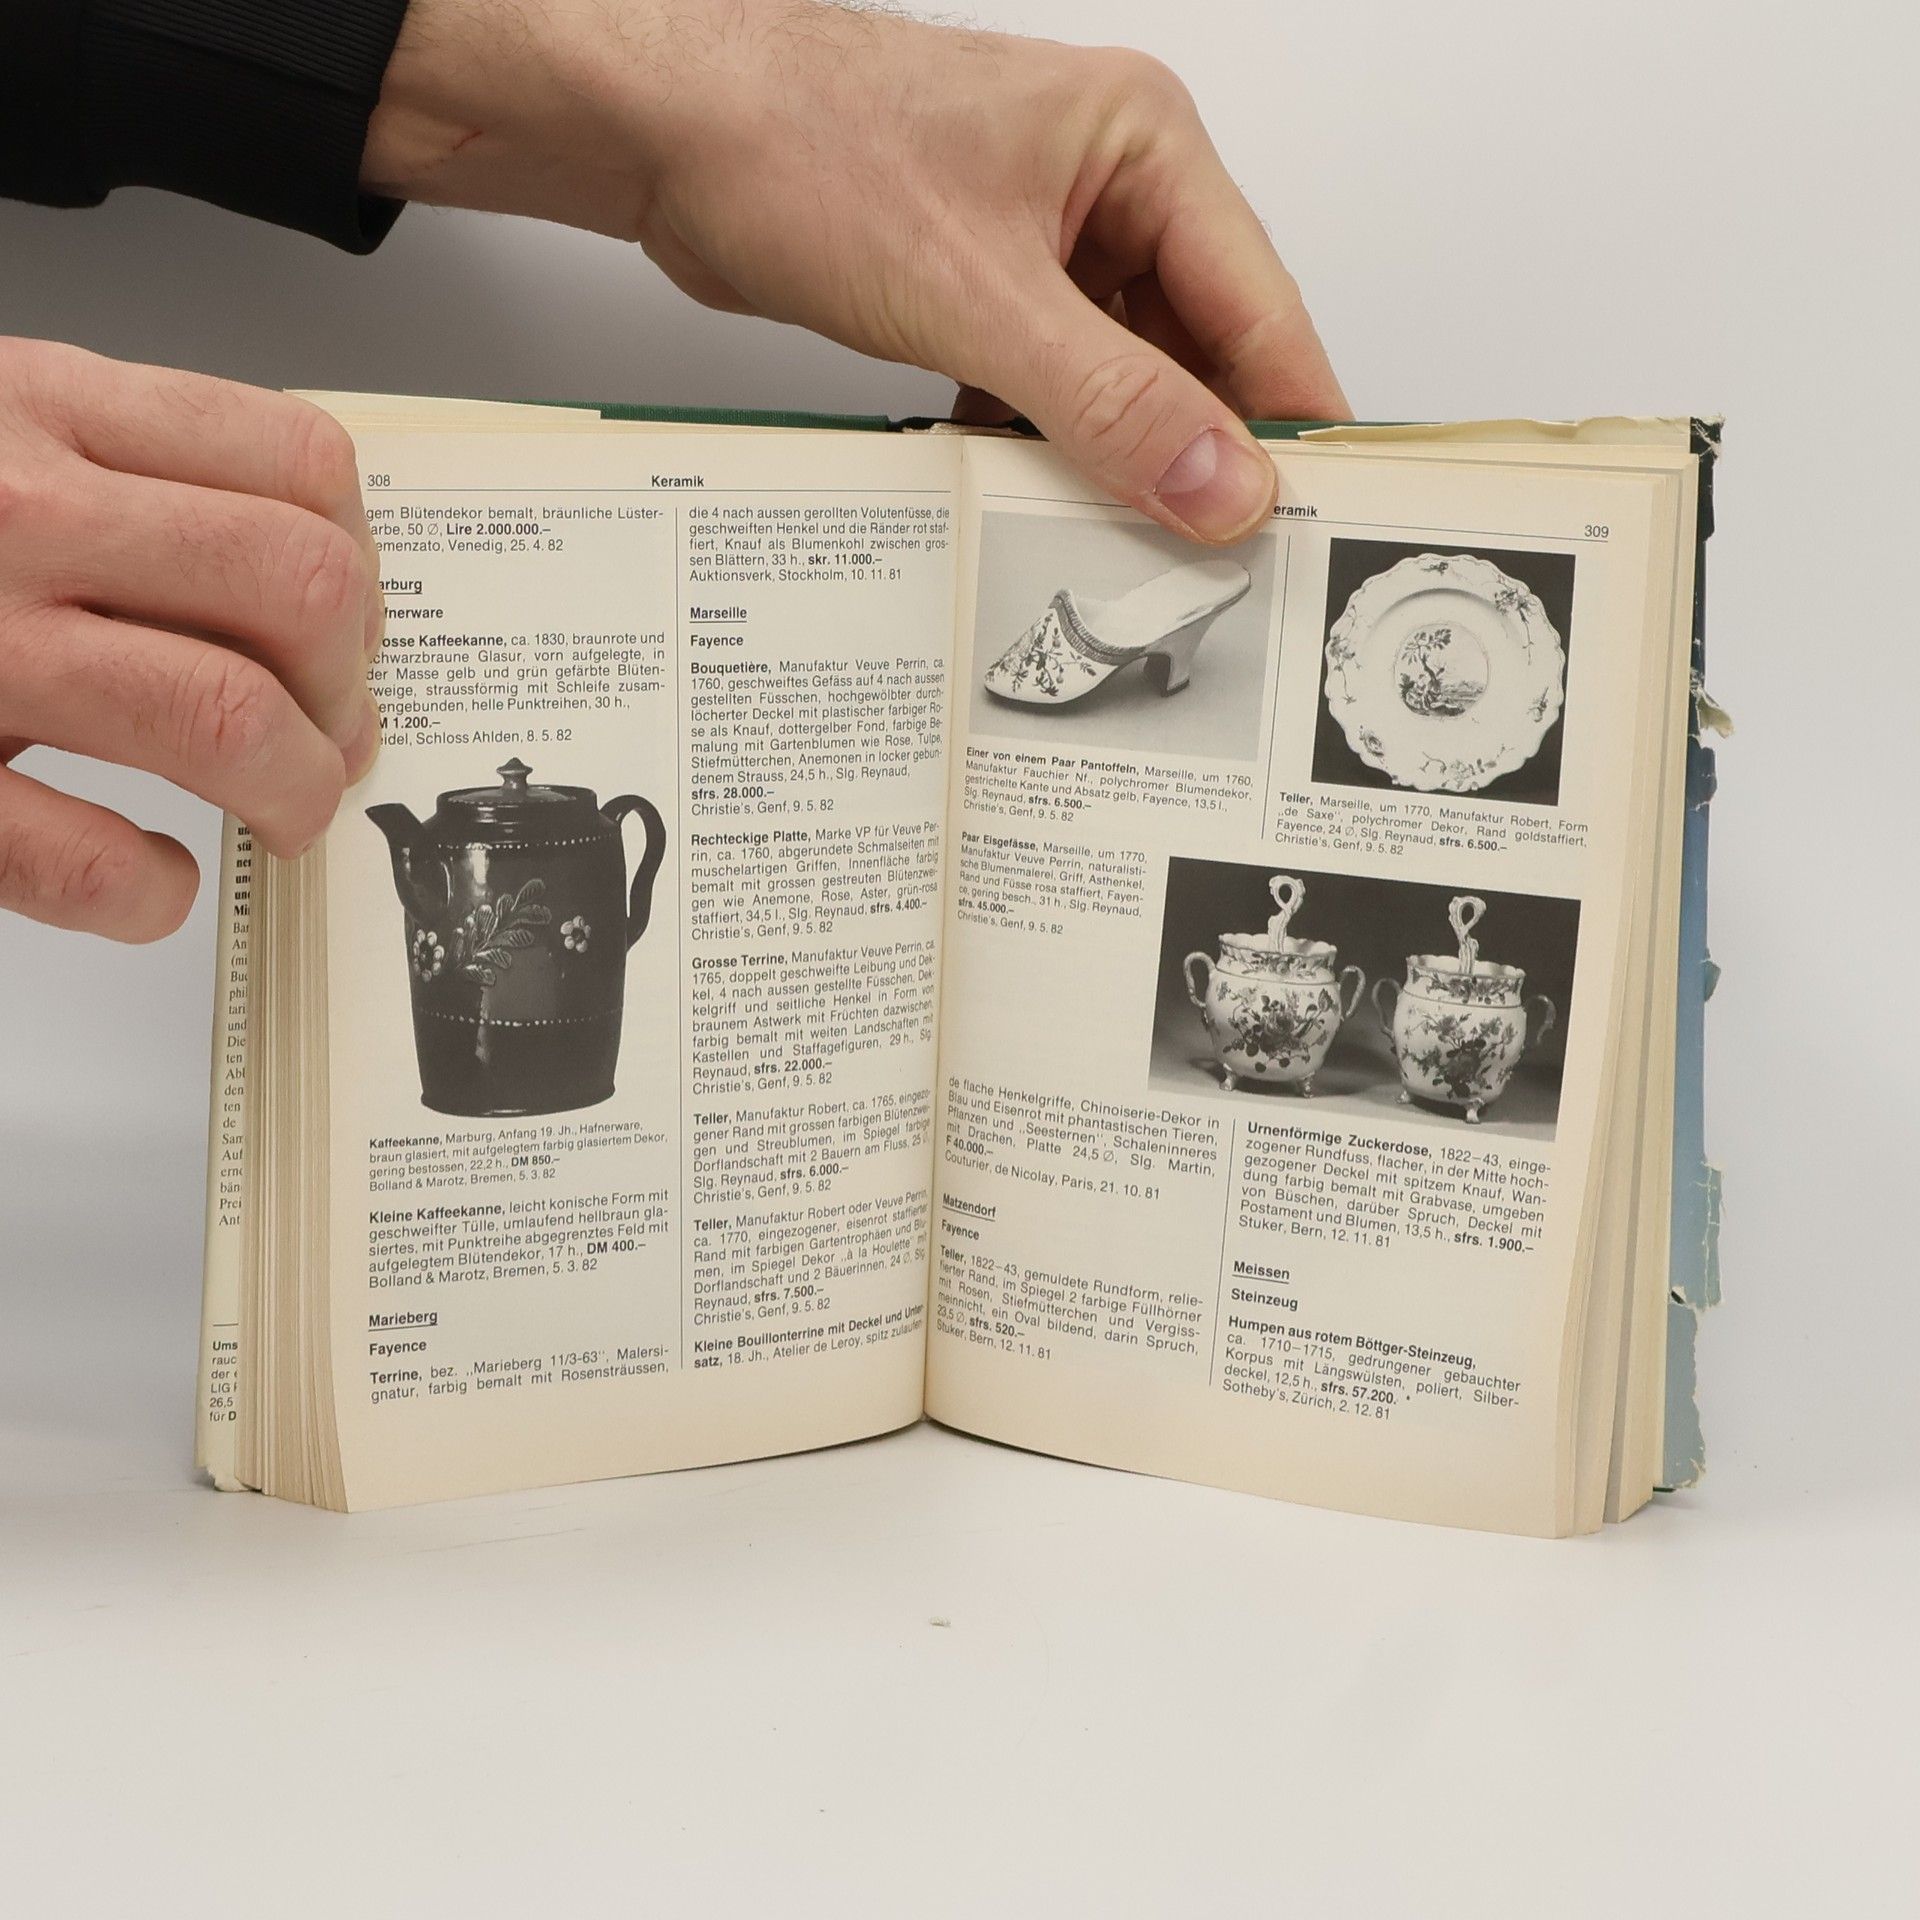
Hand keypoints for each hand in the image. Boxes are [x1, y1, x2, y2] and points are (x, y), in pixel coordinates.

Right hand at [0, 340, 382, 939]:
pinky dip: (153, 892)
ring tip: (279, 811)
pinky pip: (89, 860)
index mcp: (37, 410)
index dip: (361, 565)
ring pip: (227, 718)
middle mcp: (10, 513)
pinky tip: (149, 879)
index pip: (298, 466)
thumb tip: (310, 588)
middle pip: (298, 591)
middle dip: (349, 688)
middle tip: (329, 735)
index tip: (346, 630)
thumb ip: (122, 472)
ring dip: (295, 791)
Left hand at [366, 0, 1346, 543]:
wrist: (665, 136)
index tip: (1309, 520)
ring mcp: (1040, 242)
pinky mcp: (981, 287)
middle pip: (1193, 352)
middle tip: (1209, 562)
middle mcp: (1106, 189)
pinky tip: (1023, 501)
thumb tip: (1219, 482)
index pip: (1259, 307)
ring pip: (1117, 380)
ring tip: (1115, 548)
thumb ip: (1109, 399)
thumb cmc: (801, 143)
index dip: (1288, 421)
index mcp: (1142, 148)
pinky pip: (1046, 388)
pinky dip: (1038, 447)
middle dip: (1195, 455)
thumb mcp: (977, 294)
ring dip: (1110, 461)